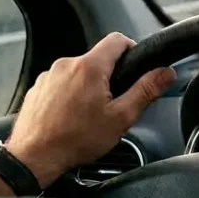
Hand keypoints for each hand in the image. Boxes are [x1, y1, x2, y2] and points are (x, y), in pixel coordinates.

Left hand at [6, 32, 175, 186]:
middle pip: (97, 59)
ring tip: (90, 115)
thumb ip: (146, 91)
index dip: (132, 49)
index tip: (135, 66)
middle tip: (114, 103)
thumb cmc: (75, 140)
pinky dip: (69, 96)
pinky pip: (61, 84)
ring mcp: (49, 76)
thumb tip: (166, 73)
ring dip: (88, 87)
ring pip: (78, 73)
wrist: (33, 157)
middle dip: (109, 77)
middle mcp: (66, 65)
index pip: (117, 40)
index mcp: (90, 67)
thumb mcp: (121, 117)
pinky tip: (71, 118)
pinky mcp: (37, 89)